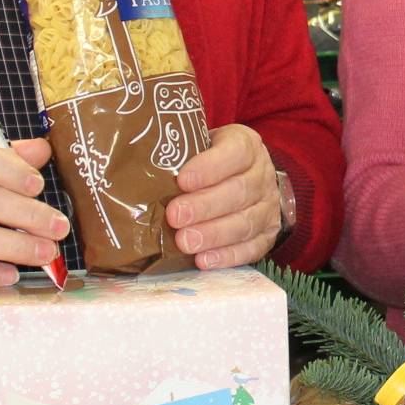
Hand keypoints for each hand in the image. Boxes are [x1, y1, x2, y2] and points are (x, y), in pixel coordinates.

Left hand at [167, 124, 286, 269]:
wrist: (246, 177)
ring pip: (245, 222)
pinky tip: (204, 261)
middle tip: (175, 216)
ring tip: (185, 242)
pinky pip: (252, 248)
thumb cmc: (210, 161)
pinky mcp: (267, 234)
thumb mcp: (200, 144)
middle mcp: (262, 175)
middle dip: (205, 206)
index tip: (182, 180)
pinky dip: (228, 256)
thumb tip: (136, 156)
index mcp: (246, 146)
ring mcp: (267, 207)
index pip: (235, 152)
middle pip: (239, 191)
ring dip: (214, 234)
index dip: (210, 167)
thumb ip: (179, 149)